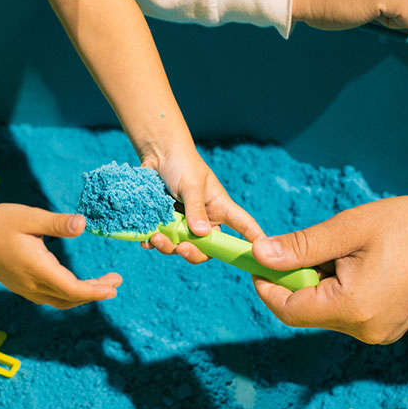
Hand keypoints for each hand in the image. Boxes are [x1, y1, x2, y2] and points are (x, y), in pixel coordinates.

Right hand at [0, 203, 121, 308]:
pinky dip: (67, 294)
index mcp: (37, 269)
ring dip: (82, 295)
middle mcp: (31, 285)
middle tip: (116, 282)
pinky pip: (49, 297)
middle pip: (70, 299)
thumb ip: (58, 223)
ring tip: (101, 285)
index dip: (96, 290)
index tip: (115, 285)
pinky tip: (74, 283)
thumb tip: (83, 224)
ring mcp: (24, 288)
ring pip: (59, 301)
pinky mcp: (19, 286)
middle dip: (95, 292)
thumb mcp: (30, 217)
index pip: (73, 289)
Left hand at [141, 148, 263, 262]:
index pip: (243, 226)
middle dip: (193, 252)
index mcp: (220, 208)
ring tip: (156, 237)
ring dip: (168, 247)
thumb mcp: (191, 184)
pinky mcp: (166, 224)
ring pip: (181, 247)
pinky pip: (162, 241)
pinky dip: (153, 242)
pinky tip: (146, 238)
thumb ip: (195, 208)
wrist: (157, 154)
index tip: (261, 254)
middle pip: (207, 248)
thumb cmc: (182, 163)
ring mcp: (184, 224)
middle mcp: (205, 220)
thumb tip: (201, 234)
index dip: (253, 240)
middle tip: (181, 248)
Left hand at [250, 182, 407, 343]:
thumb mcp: (348, 229)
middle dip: (295, 280)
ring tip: (342, 249)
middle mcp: (366, 330)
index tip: (258, 258)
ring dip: (318, 282)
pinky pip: (349, 311)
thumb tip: (259, 255)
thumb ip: (300, 248)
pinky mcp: (390, 326)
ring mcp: (380, 332)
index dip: (266, 285)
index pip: (287, 310)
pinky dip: (339, 289)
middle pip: (305, 312)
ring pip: (326, 311)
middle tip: (304, 244)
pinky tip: (359, 261)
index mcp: (353, 308)